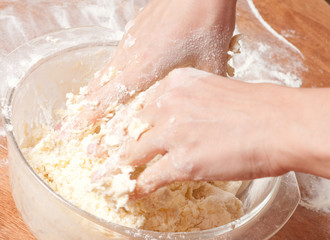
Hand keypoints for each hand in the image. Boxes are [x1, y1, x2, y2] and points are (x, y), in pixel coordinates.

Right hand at [68, 0, 236, 129]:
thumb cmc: (204, 22)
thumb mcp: (210, 63)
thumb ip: (201, 90)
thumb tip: (205, 104)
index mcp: (145, 68)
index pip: (108, 99)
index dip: (87, 118)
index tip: (70, 132)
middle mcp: (130, 55)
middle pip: (98, 87)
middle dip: (83, 110)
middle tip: (69, 127)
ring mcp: (130, 41)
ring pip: (105, 72)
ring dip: (94, 92)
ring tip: (86, 106)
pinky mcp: (134, 30)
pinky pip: (115, 57)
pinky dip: (109, 73)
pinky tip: (114, 76)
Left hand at [101, 68, 292, 196]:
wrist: (279, 122)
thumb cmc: (257, 107)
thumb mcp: (215, 91)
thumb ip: (191, 103)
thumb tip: (180, 121)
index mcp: (175, 84)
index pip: (138, 104)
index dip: (122, 120)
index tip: (112, 129)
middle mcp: (167, 105)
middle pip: (127, 127)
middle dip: (106, 142)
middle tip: (91, 151)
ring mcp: (171, 134)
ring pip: (130, 154)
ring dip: (113, 169)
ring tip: (99, 178)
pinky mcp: (181, 162)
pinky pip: (149, 178)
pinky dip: (136, 188)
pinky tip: (130, 194)